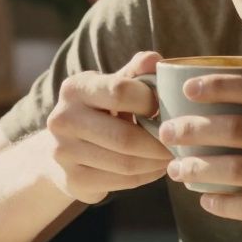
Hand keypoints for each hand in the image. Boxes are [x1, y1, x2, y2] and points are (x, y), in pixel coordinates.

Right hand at [44, 51, 173, 203]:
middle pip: (124, 137)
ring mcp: (63, 153)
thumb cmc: (99, 110)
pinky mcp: (72, 181)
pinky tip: (156, 168)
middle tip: (179, 141)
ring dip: (156, 162)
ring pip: (126, 164)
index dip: (150, 101)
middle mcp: (62, 119)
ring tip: (172, 155)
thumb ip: (135, 72)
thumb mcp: (112, 85)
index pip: (120, 92)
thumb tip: (156, 59)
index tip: (166, 107)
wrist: (63, 147)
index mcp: (75, 88)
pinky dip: (146, 176)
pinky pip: (122, 182)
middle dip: (159, 142)